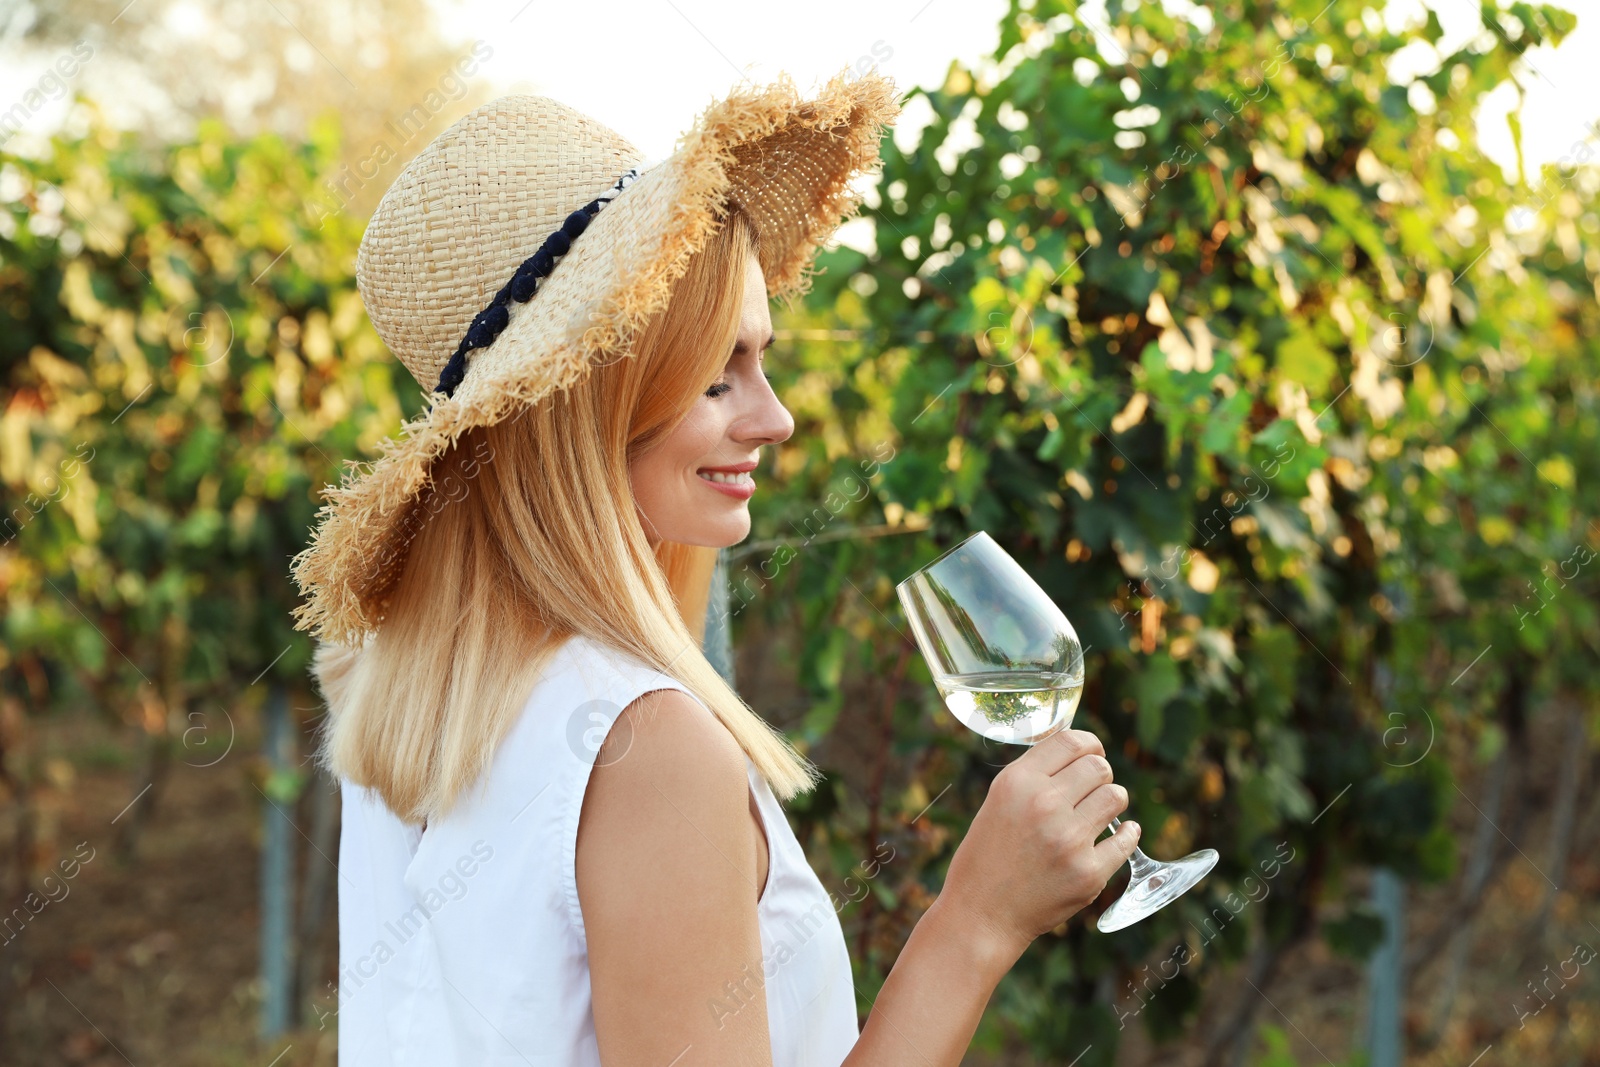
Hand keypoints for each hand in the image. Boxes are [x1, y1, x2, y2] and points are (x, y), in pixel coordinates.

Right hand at [937, 729, 1138, 958]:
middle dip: (1101, 774)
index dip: (1090, 743)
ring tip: (1102, 812)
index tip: (1095, 752)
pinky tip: (1122, 833)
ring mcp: (1069, 839)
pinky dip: (1127, 834)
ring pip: (1116, 797)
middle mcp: (1044, 804)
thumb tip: (1080, 752)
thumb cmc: (987, 856)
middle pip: (1099, 766)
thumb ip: (1035, 776)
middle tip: (1094, 788)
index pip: (1072, 740)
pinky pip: (1127, 839)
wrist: (981, 915)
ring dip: (1113, 801)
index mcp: (1018, 782)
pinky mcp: (1088, 872)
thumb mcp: (998, 801)